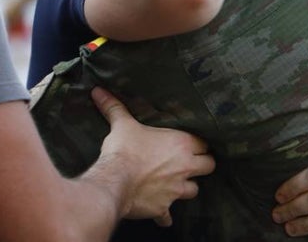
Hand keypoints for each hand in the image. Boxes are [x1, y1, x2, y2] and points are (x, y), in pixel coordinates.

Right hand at [92, 87, 214, 225]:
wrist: (114, 182)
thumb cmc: (123, 150)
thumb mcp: (122, 125)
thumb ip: (115, 107)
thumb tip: (99, 91)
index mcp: (182, 144)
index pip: (204, 143)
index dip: (198, 144)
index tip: (191, 145)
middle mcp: (185, 167)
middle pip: (209, 166)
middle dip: (201, 165)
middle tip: (190, 164)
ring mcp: (176, 190)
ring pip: (194, 190)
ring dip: (186, 188)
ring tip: (177, 185)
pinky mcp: (164, 208)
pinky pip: (169, 216)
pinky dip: (166, 215)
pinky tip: (161, 213)